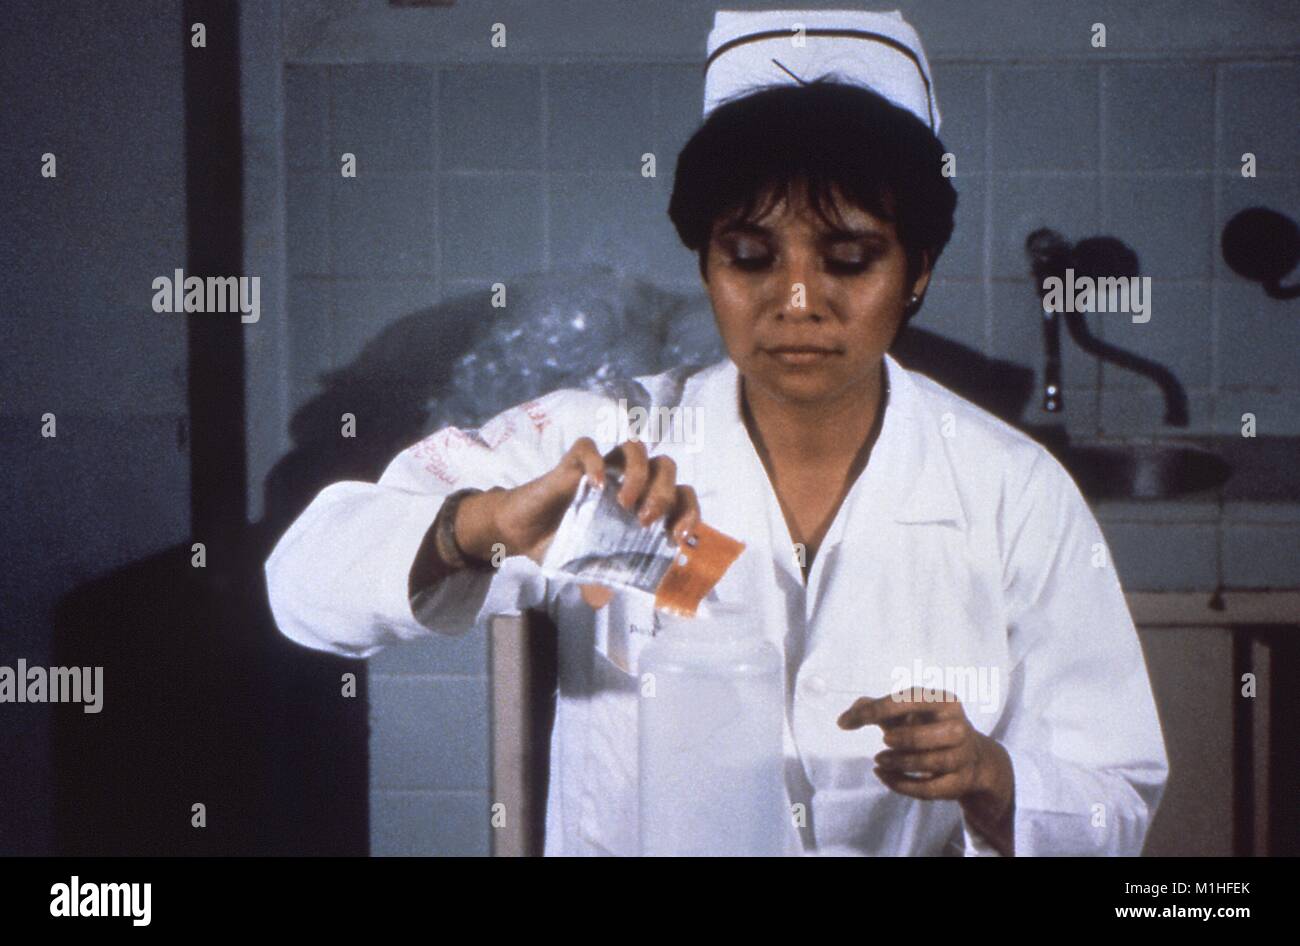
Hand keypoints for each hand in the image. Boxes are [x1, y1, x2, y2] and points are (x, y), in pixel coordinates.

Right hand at [463, 437, 701, 565]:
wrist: (521, 534)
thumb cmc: (563, 545)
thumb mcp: (593, 567)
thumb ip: (612, 575)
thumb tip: (628, 597)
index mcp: (642, 504)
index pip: (682, 495)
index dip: (689, 512)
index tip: (676, 537)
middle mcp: (626, 482)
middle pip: (666, 466)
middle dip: (664, 494)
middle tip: (644, 522)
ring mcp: (602, 470)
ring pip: (636, 448)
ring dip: (639, 474)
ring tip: (624, 504)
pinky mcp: (571, 463)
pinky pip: (588, 446)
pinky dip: (597, 462)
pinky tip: (595, 486)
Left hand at [837, 687, 1014, 853]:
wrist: (972, 758)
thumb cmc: (929, 728)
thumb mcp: (906, 713)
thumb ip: (877, 708)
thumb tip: (850, 713)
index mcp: (943, 701)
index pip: (906, 700)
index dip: (873, 711)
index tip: (844, 723)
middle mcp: (958, 726)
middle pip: (922, 736)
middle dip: (899, 740)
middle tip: (882, 741)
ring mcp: (962, 756)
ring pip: (928, 763)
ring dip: (898, 763)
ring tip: (879, 759)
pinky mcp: (960, 781)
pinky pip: (929, 789)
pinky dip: (901, 785)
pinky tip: (884, 775)